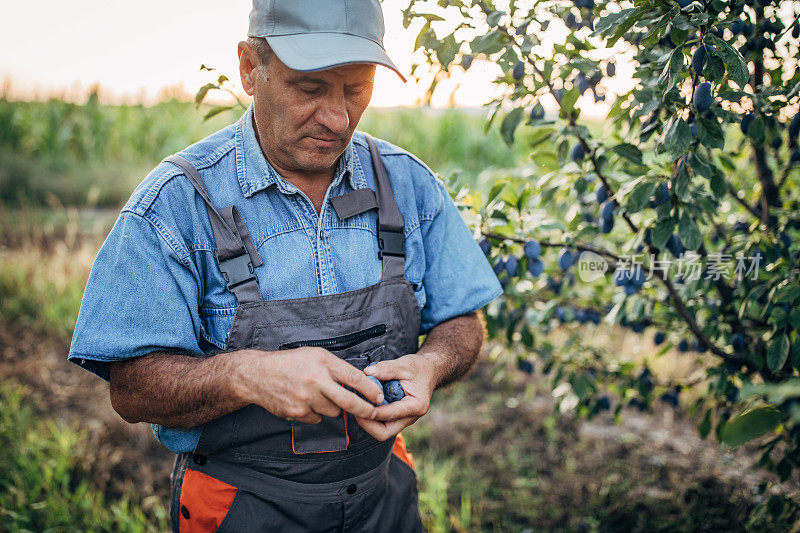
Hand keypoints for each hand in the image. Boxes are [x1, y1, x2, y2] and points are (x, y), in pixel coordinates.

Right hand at [232, 347, 383, 424]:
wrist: (258, 375)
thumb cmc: (290, 363)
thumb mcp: (315, 355)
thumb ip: (336, 367)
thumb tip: (358, 381)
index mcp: (323, 363)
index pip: (354, 378)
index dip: (370, 390)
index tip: (379, 396)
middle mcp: (316, 381)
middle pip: (349, 402)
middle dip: (365, 409)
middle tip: (373, 412)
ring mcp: (306, 399)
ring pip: (333, 411)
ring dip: (332, 407)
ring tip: (319, 395)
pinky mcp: (297, 413)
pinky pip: (317, 419)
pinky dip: (316, 413)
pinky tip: (306, 401)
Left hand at [355, 353, 437, 440]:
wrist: (429, 372)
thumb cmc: (419, 369)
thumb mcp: (404, 364)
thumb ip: (386, 368)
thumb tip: (367, 372)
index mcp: (416, 406)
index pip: (390, 415)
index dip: (372, 411)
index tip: (358, 401)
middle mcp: (410, 417)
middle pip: (384, 432)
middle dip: (367, 424)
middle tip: (354, 409)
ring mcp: (403, 420)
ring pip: (381, 431)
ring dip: (368, 421)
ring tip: (357, 404)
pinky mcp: (397, 418)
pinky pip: (381, 423)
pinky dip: (371, 416)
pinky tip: (363, 402)